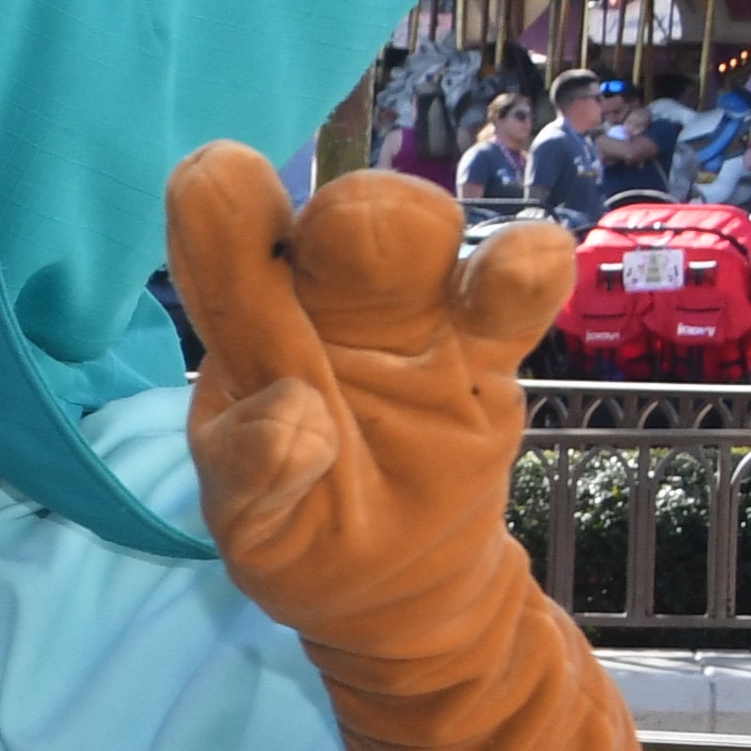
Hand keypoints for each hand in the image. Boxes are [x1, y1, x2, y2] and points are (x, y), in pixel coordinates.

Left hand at [165, 152, 554, 647]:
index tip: (220, 173)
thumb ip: (254, 471)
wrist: (393, 577)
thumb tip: (296, 415)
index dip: (223, 214)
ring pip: (423, 241)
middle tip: (344, 227)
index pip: (224, 260)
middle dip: (346, 215)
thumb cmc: (298, 526)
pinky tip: (531, 259)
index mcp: (248, 333)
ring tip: (419, 245)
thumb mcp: (253, 520)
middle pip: (338, 229)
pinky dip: (526, 269)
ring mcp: (412, 322)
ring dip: (420, 228)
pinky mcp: (487, 354)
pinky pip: (511, 298)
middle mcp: (328, 306)